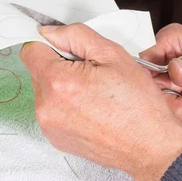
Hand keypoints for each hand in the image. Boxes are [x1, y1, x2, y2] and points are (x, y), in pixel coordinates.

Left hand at [20, 24, 181, 180]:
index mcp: (58, 82)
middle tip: (92, 74)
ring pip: (44, 91)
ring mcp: (48, 126)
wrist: (150, 147)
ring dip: (61, 87)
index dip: (50, 44)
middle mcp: (46, 106)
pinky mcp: (54, 139)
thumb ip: (76, 36)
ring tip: (93, 95)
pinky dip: (65, 106)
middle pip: (37, 71)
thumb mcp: (113, 55)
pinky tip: (90, 110)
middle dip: (59, 66)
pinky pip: (51, 111)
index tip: (68, 50)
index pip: (31, 50)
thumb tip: (49, 32)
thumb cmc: (138, 104)